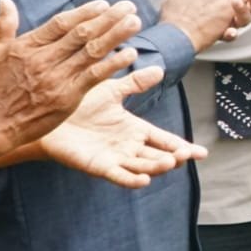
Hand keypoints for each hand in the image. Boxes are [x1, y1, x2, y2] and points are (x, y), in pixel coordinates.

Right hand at [0, 0, 144, 148]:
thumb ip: (3, 27)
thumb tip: (5, 1)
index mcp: (28, 47)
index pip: (61, 24)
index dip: (84, 12)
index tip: (104, 3)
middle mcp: (45, 60)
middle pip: (82, 34)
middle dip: (108, 18)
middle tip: (129, 5)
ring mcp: (57, 78)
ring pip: (92, 52)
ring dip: (116, 35)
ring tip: (135, 22)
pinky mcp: (67, 97)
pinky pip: (95, 76)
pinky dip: (113, 64)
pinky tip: (130, 54)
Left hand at [38, 65, 206, 187]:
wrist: (48, 117)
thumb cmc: (77, 105)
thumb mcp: (111, 91)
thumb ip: (135, 83)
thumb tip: (160, 69)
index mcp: (134, 129)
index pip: (164, 140)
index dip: (182, 146)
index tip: (202, 153)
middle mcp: (128, 146)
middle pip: (158, 156)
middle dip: (174, 158)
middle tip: (186, 155)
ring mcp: (115, 158)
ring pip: (142, 167)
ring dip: (157, 167)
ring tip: (170, 162)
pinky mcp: (98, 166)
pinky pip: (118, 176)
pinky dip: (132, 180)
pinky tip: (145, 180)